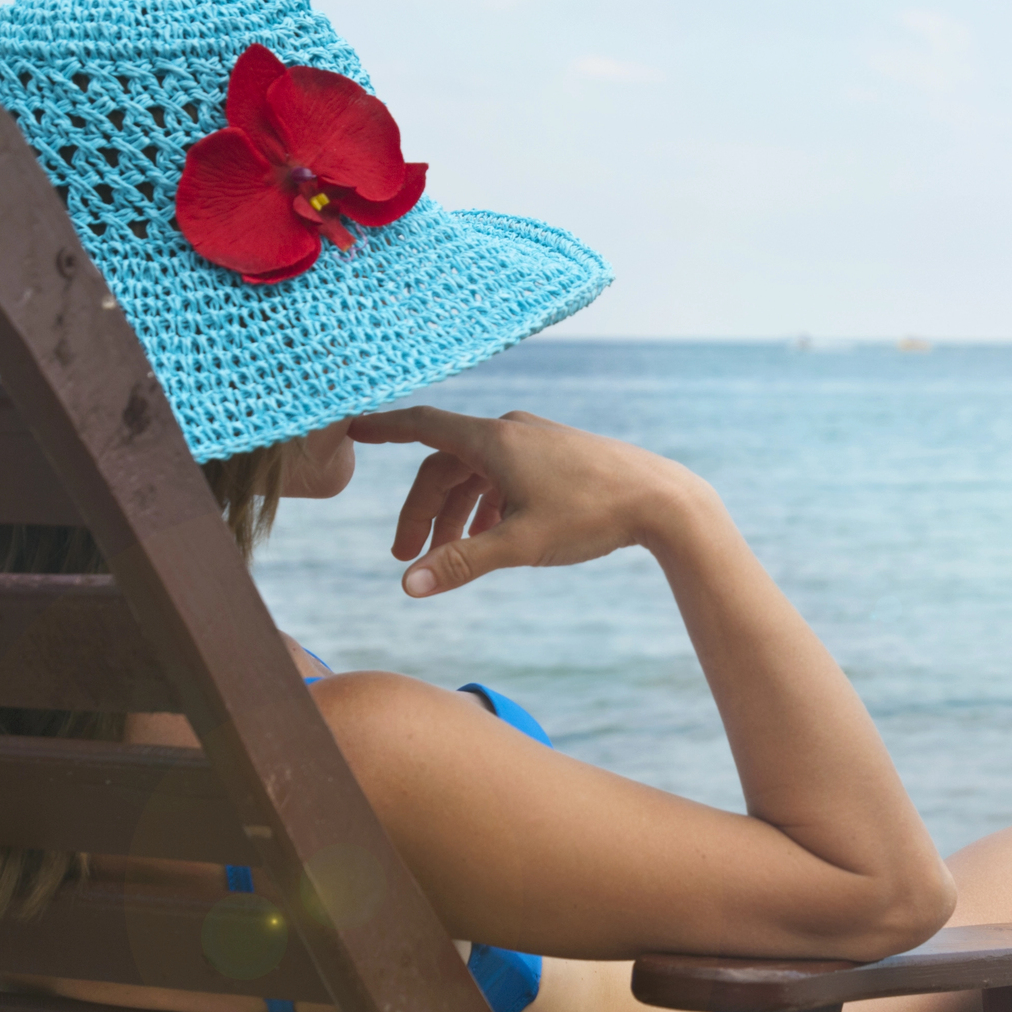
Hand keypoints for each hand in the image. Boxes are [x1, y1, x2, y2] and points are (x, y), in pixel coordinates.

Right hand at [348, 407, 702, 596]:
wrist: (663, 499)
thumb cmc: (592, 516)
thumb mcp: (520, 545)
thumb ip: (462, 562)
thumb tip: (409, 585)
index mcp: (493, 440)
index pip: (421, 426)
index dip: (381, 428)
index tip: (348, 428)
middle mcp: (509, 431)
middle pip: (445, 466)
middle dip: (423, 511)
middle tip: (407, 558)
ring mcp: (535, 440)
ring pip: (477, 474)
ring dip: (457, 513)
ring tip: (450, 555)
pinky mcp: (556, 455)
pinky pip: (505, 475)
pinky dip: (488, 505)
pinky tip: (492, 537)